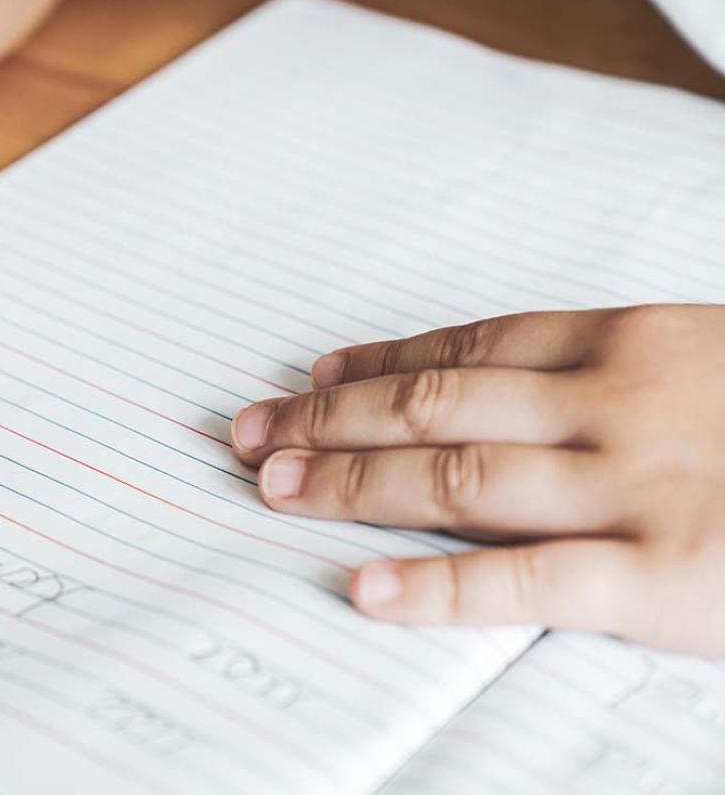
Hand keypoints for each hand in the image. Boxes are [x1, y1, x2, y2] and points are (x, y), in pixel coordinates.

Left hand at [231, 305, 724, 653]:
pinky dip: (437, 586)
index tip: (310, 379)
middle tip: (250, 435)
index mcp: (633, 340)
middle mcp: (617, 402)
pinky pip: (526, 581)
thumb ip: (615, 371)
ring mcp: (637, 486)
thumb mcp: (711, 361)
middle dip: (331, 421)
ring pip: (458, 474)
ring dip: (352, 481)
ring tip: (274, 488)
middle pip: (437, 401)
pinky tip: (365, 589)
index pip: (468, 345)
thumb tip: (507, 389)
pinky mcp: (666, 577)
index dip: (376, 363)